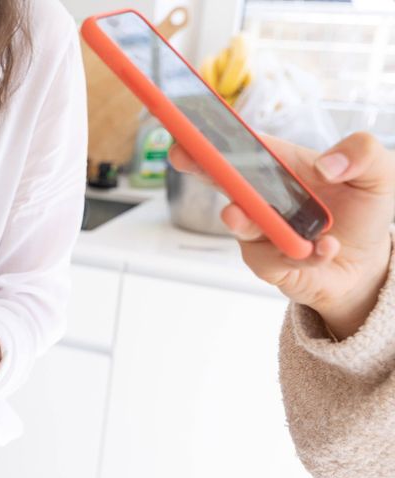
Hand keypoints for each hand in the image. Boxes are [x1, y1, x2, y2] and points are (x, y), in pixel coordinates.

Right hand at [169, 132, 393, 337]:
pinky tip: (326, 248)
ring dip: (242, 220)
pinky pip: (275, 259)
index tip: (190, 128)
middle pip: (224, 180)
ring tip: (240, 216)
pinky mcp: (267, 263)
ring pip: (242, 224)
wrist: (364, 265)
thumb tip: (328, 165)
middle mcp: (262, 197)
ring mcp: (260, 231)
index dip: (213, 136)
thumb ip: (363, 153)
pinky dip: (303, 254)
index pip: (243, 146)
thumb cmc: (362, 213)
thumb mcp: (379, 174)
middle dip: (202, 168)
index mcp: (281, 166)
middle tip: (186, 158)